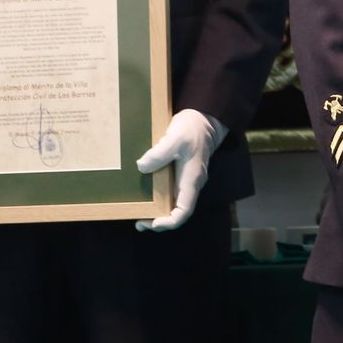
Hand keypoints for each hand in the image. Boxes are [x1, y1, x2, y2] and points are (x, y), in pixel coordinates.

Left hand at [135, 109, 224, 231]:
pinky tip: (145, 196)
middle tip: (139, 222)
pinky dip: (158, 200)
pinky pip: (170, 193)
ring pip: (174, 204)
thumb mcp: (175, 138)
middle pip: (178, 212)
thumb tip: (141, 166)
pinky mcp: (180, 174)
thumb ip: (159, 153)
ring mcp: (186, 180)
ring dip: (158, 212)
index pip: (184, 211)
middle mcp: (191, 184)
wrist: (204, 119)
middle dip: (159, 221)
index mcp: (192, 180)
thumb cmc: (192, 129)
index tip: (152, 223)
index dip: (169, 222)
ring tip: (139, 213)